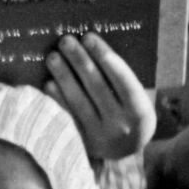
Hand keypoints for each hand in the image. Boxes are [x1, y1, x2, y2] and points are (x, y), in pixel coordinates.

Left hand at [43, 33, 154, 160]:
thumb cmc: (130, 113)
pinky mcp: (82, 143)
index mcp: (140, 112)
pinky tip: (49, 82)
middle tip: (66, 40)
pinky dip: (57, 99)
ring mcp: (99, 136)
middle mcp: (121, 126)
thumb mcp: (137, 100)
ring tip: (53, 56)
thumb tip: (92, 46)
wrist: (125, 152)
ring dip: (64, 76)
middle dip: (80, 61)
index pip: (123, 80)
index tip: (89, 37)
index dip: (105, 58)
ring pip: (78, 101)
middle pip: (97, 87)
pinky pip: (67, 116)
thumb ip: (123, 79)